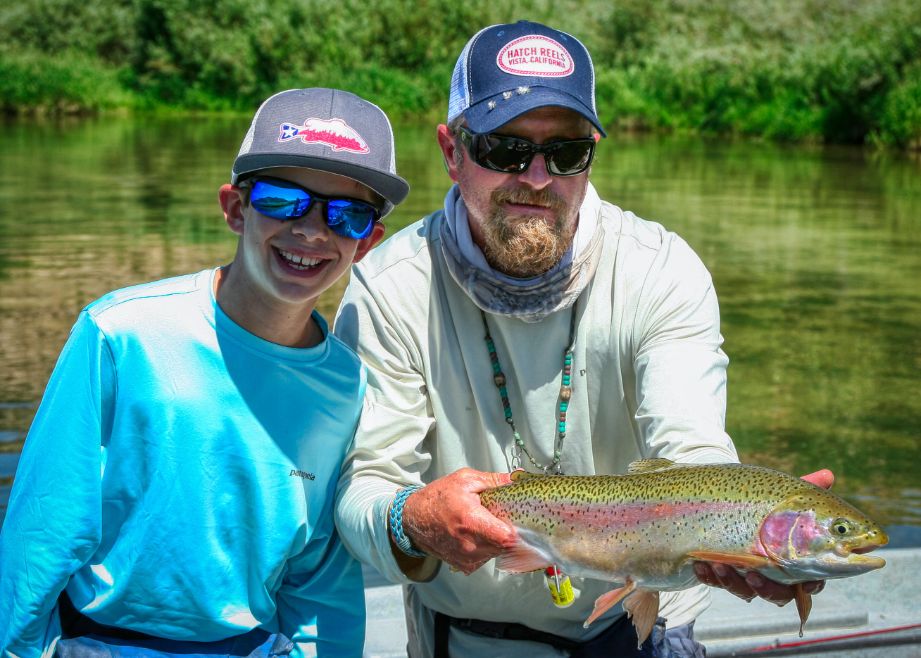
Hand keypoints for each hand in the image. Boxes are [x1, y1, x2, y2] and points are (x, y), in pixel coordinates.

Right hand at [401, 468, 516, 574]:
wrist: (414, 518)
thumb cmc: (439, 497)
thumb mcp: (465, 480)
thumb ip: (494, 480)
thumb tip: (518, 478)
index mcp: (472, 521)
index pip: (507, 538)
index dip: (518, 530)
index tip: (518, 520)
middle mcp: (470, 544)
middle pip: (506, 546)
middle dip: (509, 533)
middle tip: (503, 518)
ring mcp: (467, 559)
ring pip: (498, 553)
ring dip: (498, 541)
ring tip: (487, 525)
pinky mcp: (465, 566)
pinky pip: (486, 559)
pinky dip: (487, 548)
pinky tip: (478, 535)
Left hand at [692, 468, 833, 603]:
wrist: (720, 498)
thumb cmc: (761, 499)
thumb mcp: (780, 494)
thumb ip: (805, 488)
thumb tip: (828, 474)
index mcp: (794, 558)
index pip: (810, 581)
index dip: (810, 586)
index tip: (806, 584)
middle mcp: (772, 572)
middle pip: (778, 594)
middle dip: (767, 589)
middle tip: (753, 574)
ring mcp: (745, 574)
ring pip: (744, 591)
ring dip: (732, 581)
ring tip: (719, 564)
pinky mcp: (720, 572)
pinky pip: (715, 582)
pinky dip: (709, 576)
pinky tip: (701, 565)